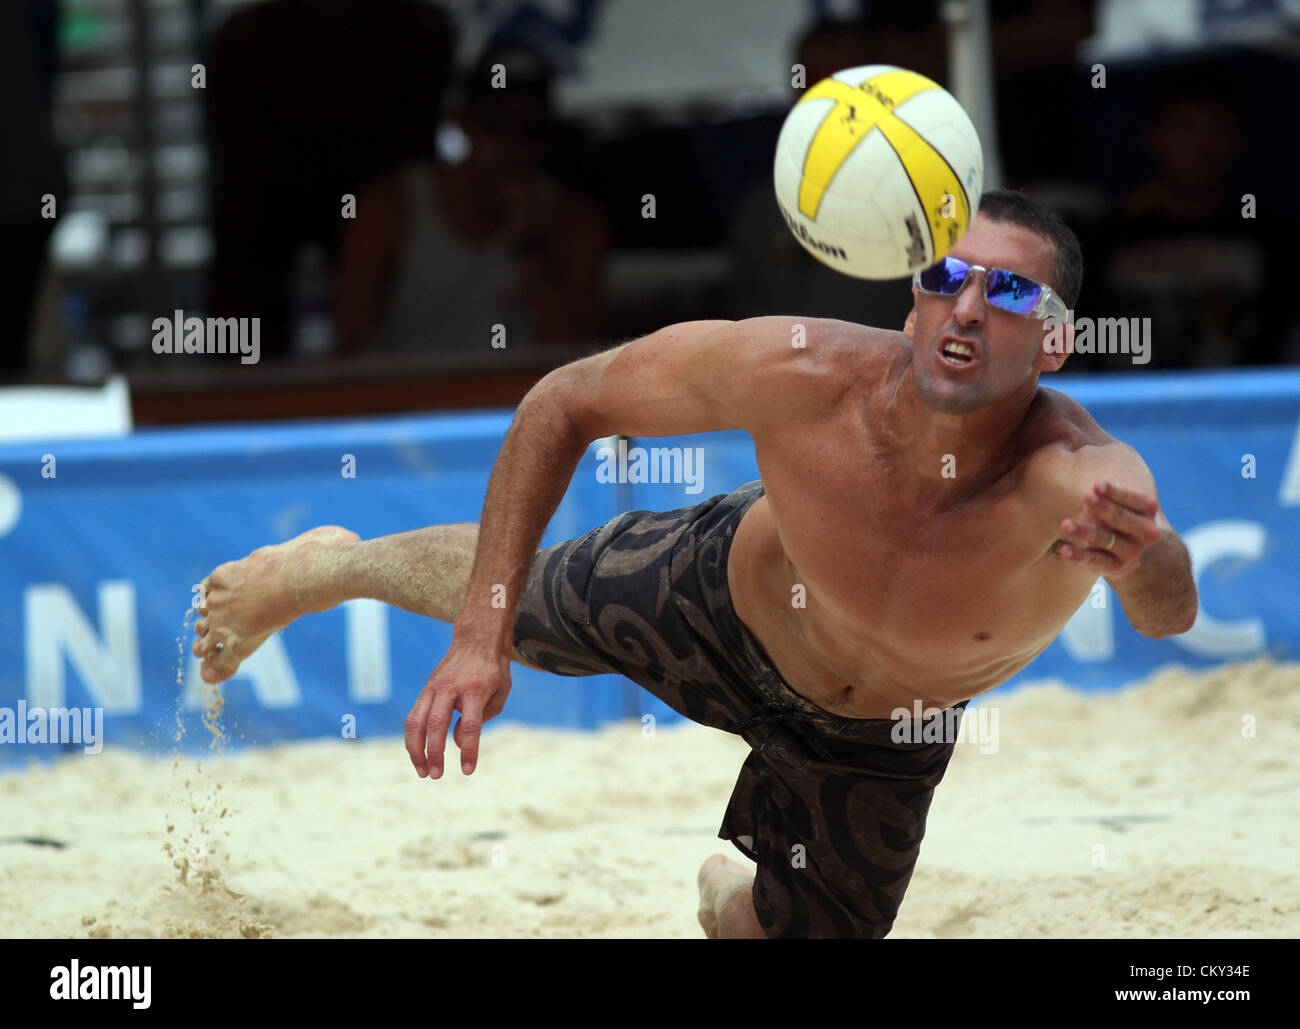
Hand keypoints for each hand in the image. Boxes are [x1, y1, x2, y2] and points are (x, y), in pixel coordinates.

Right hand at [404, 643, 511, 778]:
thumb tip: (458, 743)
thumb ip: (481, 720)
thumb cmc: (493, 670)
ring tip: (422, 771)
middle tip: (436, 775)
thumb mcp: (499, 693)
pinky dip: (413, 737)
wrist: (477, 639)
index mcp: (475, 689)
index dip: (469, 750)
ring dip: (415, 749)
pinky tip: (417, 754)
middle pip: (436, 724)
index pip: (470, 726)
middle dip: (434, 753)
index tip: (467, 770)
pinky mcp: (426, 689)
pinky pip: (413, 716)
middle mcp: (450, 688)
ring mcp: (434, 687)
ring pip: (416, 721)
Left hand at [1058, 479, 1161, 578]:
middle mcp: (1146, 533)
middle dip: (1103, 507)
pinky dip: (1078, 555)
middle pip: (1121, 518)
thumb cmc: (1117, 517)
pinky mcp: (1115, 566)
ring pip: (1106, 539)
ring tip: (1065, 524)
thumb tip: (1089, 493)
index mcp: (1148, 511)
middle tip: (1086, 496)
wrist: (1131, 552)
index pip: (1133, 500)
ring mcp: (1132, 552)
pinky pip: (1094, 559)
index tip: (1097, 484)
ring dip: (1084, 531)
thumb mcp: (1117, 504)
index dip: (1114, 492)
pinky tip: (1065, 550)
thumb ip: (1105, 498)